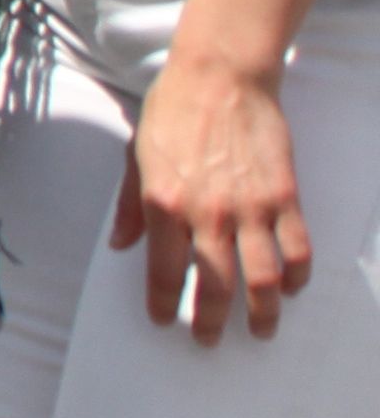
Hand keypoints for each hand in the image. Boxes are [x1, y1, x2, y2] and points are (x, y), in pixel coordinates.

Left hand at [117, 48, 310, 341]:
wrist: (220, 77)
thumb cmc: (172, 111)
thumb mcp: (135, 156)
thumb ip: (128, 205)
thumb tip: (119, 246)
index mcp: (164, 203)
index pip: (164, 273)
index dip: (165, 304)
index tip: (165, 321)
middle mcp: (207, 213)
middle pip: (216, 287)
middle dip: (213, 322)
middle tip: (211, 339)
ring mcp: (250, 207)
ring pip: (264, 279)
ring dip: (264, 313)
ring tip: (262, 329)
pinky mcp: (284, 197)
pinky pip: (297, 249)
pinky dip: (297, 276)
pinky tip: (291, 288)